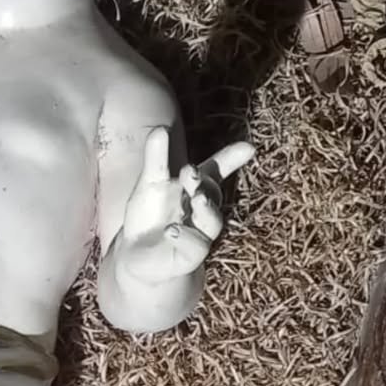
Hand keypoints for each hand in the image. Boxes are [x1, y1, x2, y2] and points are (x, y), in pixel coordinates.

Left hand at [119, 128, 253, 283]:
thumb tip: (161, 128)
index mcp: (194, 188)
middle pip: (212, 193)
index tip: (248, 148)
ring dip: (206, 209)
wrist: (137, 256)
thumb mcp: (149, 184)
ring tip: (195, 198)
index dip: (231, 159)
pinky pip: (196, 247)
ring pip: (213, 222)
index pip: (215, 171)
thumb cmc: (149, 215)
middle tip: (189, 170)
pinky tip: (171, 230)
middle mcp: (201, 211)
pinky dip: (185, 237)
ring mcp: (199, 234)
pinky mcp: (189, 257)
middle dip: (203, 182)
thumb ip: (156, 158)